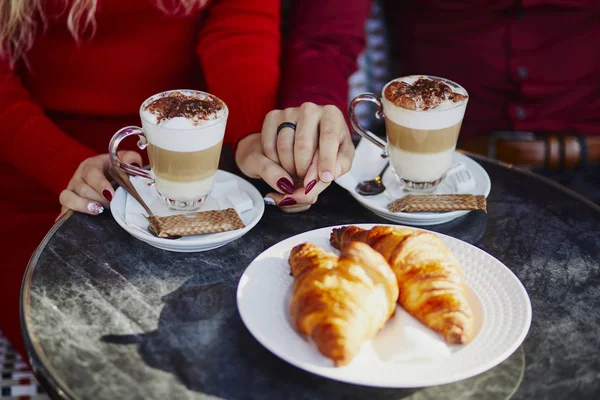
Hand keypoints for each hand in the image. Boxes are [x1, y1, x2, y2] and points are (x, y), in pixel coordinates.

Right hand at [58, 151, 141, 219]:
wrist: (108, 179)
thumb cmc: (116, 169)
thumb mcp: (124, 160)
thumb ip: (130, 159)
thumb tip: (133, 165)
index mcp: (91, 165)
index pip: (91, 172)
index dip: (100, 184)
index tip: (111, 195)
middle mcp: (78, 178)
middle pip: (82, 188)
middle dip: (98, 198)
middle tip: (112, 205)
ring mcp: (71, 192)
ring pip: (68, 198)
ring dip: (82, 206)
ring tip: (98, 211)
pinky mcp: (68, 205)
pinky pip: (63, 211)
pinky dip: (68, 217)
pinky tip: (81, 223)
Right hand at [236, 103, 353, 211]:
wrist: (306, 136)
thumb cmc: (328, 147)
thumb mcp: (342, 156)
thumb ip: (340, 166)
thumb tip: (327, 176)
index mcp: (331, 114)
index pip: (329, 137)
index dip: (327, 160)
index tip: (325, 178)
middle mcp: (310, 109)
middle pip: (303, 145)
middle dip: (304, 169)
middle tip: (306, 180)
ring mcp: (289, 112)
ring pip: (284, 147)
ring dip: (289, 168)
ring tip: (297, 173)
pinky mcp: (272, 117)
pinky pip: (269, 147)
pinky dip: (275, 163)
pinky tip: (284, 165)